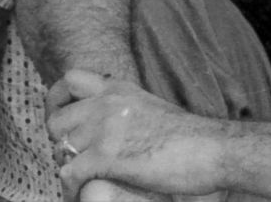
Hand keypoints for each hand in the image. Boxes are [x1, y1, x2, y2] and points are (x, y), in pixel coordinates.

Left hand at [47, 70, 224, 200]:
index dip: (57, 99)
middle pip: (57, 120)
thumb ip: (124, 108)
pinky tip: (78, 193)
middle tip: (72, 157)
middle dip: (60, 141)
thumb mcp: (149, 106)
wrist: (213, 150)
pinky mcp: (106, 157)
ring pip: (61, 147)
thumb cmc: (189, 137)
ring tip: (77, 180)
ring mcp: (103, 129)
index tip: (60, 117)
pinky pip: (70, 171)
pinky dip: (70, 185)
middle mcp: (104, 104)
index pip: (69, 80)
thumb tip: (108, 119)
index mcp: (116, 89)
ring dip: (66, 166)